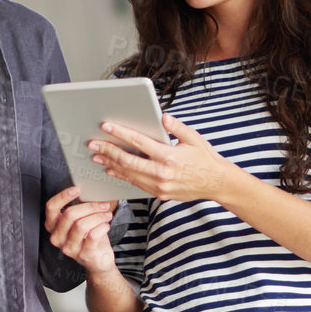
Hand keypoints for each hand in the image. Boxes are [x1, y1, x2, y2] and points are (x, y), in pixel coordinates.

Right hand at [45, 187, 118, 278]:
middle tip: (103, 205)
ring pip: (81, 225)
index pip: (51, 207)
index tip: (77, 189)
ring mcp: (69, 248)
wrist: (98, 261)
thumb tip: (90, 190)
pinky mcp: (83, 255)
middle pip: (69, 214)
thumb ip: (81, 207)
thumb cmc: (89, 237)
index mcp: (53, 226)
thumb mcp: (81, 220)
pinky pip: (93, 235)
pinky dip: (102, 227)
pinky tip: (106, 225)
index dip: (63, 196)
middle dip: (89, 206)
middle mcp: (57, 237)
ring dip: (98, 216)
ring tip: (107, 215)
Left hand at [88, 113, 234, 203]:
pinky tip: (113, 170)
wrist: (217, 184)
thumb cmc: (205, 158)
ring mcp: (160, 186)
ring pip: (130, 174)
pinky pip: (137, 184)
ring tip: (98, 156)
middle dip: (108, 151)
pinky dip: (123, 176)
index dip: (120, 134)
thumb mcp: (193, 138)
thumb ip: (176, 127)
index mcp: (169, 157)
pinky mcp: (160, 194)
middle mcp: (163, 173)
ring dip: (112, 164)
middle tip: (93, 144)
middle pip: (128, 161)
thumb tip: (162, 117)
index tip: (106, 127)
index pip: (139, 142)